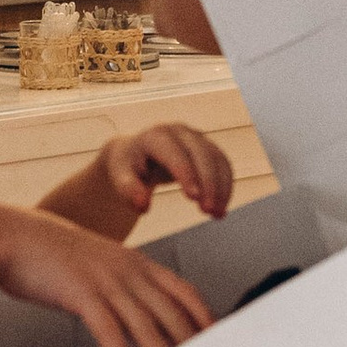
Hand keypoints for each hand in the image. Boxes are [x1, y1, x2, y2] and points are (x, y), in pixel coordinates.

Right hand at [0, 205, 211, 346]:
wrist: (9, 234)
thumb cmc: (47, 252)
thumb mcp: (95, 264)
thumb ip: (117, 287)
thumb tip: (130, 319)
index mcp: (134, 261)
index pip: (183, 290)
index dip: (204, 316)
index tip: (217, 338)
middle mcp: (126, 270)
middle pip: (171, 311)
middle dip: (191, 342)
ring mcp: (105, 280)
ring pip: (145, 322)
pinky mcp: (80, 293)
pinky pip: (106, 329)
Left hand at [95, 120, 234, 224]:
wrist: (137, 154)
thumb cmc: (127, 167)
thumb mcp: (120, 177)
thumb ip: (129, 190)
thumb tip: (143, 207)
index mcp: (155, 136)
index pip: (174, 153)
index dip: (186, 173)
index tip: (193, 198)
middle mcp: (179, 132)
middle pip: (201, 154)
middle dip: (208, 182)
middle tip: (208, 210)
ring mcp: (196, 138)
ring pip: (216, 159)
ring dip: (220, 187)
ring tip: (217, 215)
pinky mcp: (207, 147)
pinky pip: (223, 165)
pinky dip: (225, 187)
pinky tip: (222, 208)